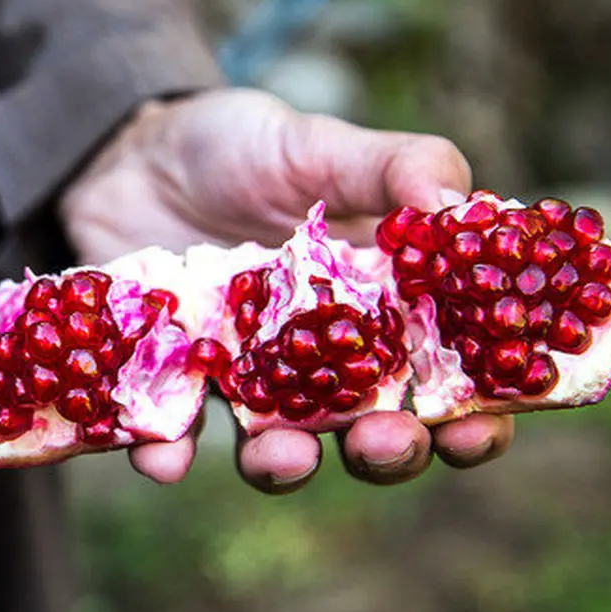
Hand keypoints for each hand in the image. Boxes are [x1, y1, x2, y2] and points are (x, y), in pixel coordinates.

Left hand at [59, 89, 512, 490]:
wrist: (136, 153)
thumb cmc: (244, 150)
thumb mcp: (322, 146)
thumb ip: (397, 169)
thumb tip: (460, 208)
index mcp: (382, 311)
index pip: (445, 382)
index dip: (472, 417)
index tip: (474, 428)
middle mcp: (323, 362)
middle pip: (370, 433)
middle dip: (385, 452)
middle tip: (382, 442)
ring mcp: (248, 379)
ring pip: (276, 450)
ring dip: (284, 465)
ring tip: (281, 455)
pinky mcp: (176, 382)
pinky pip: (173, 433)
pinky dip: (168, 454)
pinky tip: (163, 457)